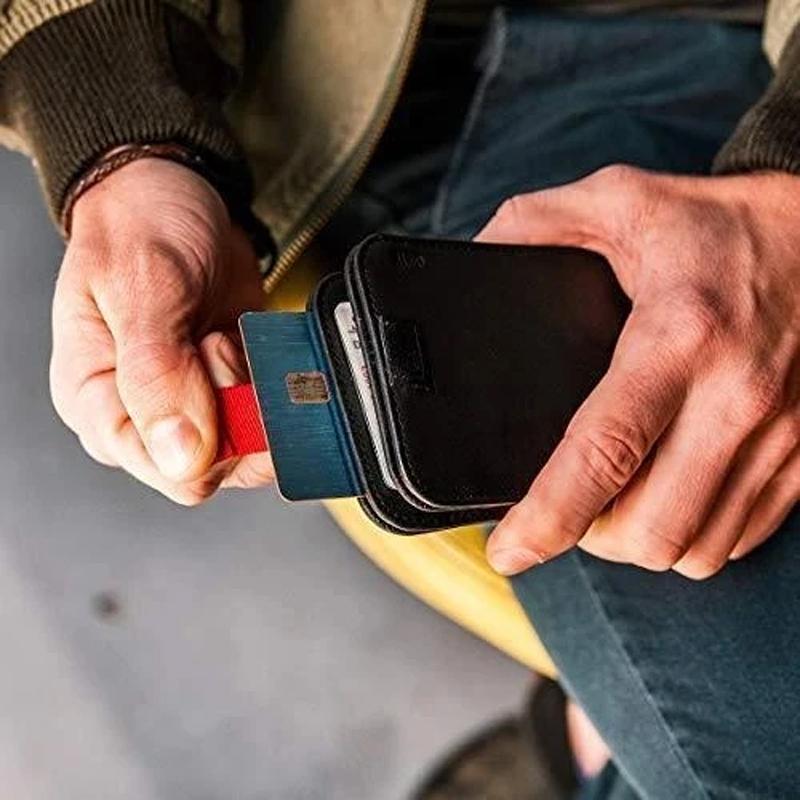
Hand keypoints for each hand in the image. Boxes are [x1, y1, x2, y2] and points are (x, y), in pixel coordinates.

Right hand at [51, 158, 272, 504]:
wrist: (174, 191)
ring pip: (252, 441)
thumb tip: (180, 457)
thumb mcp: (141, 287)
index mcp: (99, 402)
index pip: (166, 469)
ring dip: (259, 390)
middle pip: (218, 462)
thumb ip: (157, 374)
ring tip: (231, 333)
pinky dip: (275, 377)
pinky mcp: (231, 384)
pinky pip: (271, 409)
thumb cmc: (139, 226)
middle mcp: (146, 414)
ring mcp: (194, 401)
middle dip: (239, 407)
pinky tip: (248, 337)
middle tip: (223, 341)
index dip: (212, 437)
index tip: (216, 365)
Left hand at [478, 166, 799, 578]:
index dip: (546, 519)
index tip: (508, 551)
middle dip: (590, 539)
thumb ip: (533, 225)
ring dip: (640, 544)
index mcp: (677, 336)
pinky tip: (667, 498)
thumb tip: (473, 260)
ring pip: (694, 551)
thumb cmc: (717, 221)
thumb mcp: (617, 200)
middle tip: (566, 508)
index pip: (603, 455)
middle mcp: (735, 397)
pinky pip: (739, 539)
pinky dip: (691, 538)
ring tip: (614, 506)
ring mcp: (780, 435)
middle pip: (648, 530)